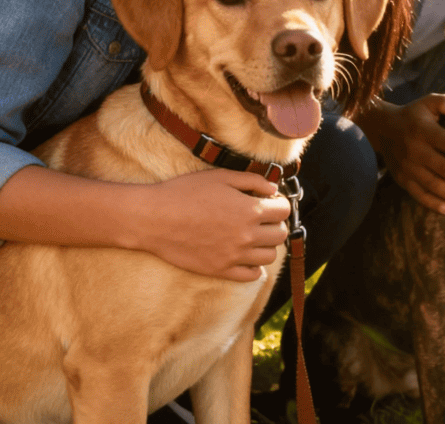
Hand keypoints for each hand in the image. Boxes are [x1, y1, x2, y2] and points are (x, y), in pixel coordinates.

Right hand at [140, 169, 290, 281]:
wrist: (152, 218)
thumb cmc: (184, 193)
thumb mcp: (221, 177)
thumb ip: (252, 181)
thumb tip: (273, 188)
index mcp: (249, 210)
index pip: (284, 211)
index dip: (279, 203)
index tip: (269, 202)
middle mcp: (246, 235)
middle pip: (280, 234)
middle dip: (275, 223)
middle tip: (261, 218)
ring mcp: (233, 255)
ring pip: (269, 256)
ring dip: (266, 244)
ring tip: (252, 235)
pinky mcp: (219, 270)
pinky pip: (252, 275)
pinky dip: (254, 266)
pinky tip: (244, 254)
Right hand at [371, 95, 444, 213]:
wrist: (380, 128)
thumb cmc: (413, 115)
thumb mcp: (426, 103)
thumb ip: (443, 102)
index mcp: (424, 131)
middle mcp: (415, 150)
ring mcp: (407, 167)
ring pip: (433, 185)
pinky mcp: (401, 179)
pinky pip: (418, 194)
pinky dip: (433, 204)